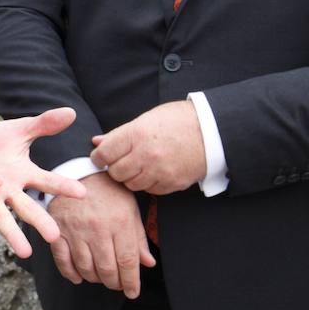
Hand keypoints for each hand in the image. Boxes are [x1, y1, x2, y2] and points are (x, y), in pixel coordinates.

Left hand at [0, 108, 86, 262]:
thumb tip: (71, 112)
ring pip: (1, 217)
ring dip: (12, 234)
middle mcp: (7, 190)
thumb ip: (44, 124)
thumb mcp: (20, 130)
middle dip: (40, 220)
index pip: (47, 180)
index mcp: (22, 174)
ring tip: (24, 252)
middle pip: (27, 206)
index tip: (82, 193)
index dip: (63, 185)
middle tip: (55, 236)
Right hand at [48, 172, 155, 298]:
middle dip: (115, 283)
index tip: (133, 292)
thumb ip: (138, 237)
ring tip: (101, 277)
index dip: (131, 282)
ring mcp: (75, 230)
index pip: (127, 261)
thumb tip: (148, 263)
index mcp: (119, 222)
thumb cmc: (109, 190)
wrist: (79, 171)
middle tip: (117, 284)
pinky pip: (63, 261)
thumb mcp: (130, 208)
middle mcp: (98, 228)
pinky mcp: (58, 231)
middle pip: (107, 269)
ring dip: (95, 279)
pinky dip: (71, 273)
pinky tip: (79, 276)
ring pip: (86, 268)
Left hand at [90, 100, 205, 195]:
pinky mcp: (171, 184)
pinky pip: (150, 190)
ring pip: (131, 184)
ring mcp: (159, 172)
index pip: (104, 154)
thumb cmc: (177, 120)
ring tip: (140, 164)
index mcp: (136, 135)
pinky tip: (154, 170)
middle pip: (115, 173)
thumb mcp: (146, 119)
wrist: (211, 131)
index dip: (99, 157)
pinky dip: (148, 183)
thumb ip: (120, 134)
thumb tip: (97, 142)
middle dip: (115, 168)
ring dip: (131, 177)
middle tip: (122, 160)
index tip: (101, 156)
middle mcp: (146, 155)